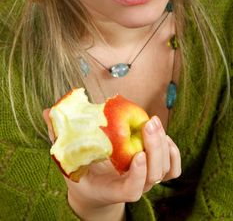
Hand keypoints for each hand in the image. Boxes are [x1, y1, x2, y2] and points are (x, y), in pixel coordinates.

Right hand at [43, 109, 180, 216]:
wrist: (96, 188)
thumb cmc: (81, 172)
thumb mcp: (67, 158)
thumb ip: (59, 136)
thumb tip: (48, 111)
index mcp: (110, 189)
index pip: (131, 190)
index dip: (137, 175)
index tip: (136, 153)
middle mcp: (133, 187)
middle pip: (154, 175)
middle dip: (154, 148)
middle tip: (148, 123)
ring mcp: (146, 180)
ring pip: (165, 169)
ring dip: (163, 144)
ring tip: (152, 121)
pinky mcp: (155, 172)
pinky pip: (173, 168)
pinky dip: (174, 151)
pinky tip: (164, 134)